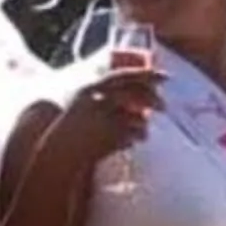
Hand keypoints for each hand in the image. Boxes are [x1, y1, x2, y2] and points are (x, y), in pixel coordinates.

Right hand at [46, 66, 163, 165]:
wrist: (59, 151)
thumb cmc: (74, 128)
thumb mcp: (84, 104)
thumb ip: (106, 95)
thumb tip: (134, 93)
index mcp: (90, 88)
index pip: (124, 75)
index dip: (147, 73)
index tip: (166, 77)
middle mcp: (96, 100)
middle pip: (135, 94)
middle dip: (154, 98)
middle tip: (164, 106)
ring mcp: (102, 119)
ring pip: (137, 117)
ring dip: (143, 124)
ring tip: (144, 131)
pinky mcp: (107, 138)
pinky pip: (131, 135)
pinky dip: (136, 137)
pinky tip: (135, 141)